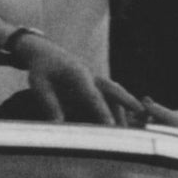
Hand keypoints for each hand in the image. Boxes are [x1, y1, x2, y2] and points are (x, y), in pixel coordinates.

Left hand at [15, 34, 141, 124]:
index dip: (102, 112)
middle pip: (113, 90)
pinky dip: (120, 103)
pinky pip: (111, 92)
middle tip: (139, 119)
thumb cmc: (41, 68)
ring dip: (126, 105)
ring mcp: (94, 77)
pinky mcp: (94, 81)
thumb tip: (58, 125)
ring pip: (115, 91)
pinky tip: (125, 116)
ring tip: (135, 123)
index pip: (93, 96)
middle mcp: (90, 74)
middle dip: (126, 104)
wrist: (44, 51)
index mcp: (77, 74)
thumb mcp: (39, 85)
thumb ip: (50, 104)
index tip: (110, 126)